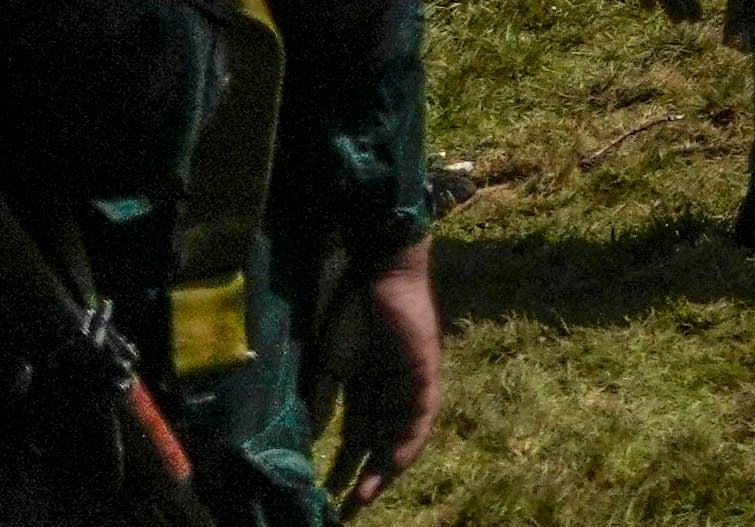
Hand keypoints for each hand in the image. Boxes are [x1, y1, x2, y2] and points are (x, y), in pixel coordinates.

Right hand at [322, 244, 438, 509]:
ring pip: (405, 436)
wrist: (375, 271)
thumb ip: (323, 403)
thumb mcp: (328, 367)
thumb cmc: (348, 312)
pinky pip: (422, 413)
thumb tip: (307, 442)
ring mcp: (412, 382)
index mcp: (366, 393)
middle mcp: (392, 393)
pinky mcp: (426, 371)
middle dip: (368, 478)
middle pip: (383, 445)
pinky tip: (394, 462)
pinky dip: (408, 439)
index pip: (360, 441)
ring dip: (388, 468)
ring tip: (367, 496)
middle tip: (349, 509)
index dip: (346, 469)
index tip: (326, 495)